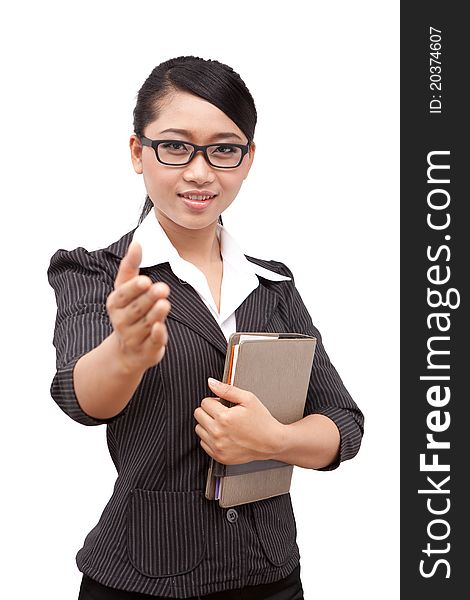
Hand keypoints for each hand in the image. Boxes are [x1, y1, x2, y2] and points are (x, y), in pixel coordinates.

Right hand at [106, 240, 170, 373]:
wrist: (127, 350)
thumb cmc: (129, 311)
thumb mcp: (125, 288)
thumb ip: (131, 266)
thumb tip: (137, 242)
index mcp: (115, 303)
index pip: (123, 295)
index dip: (134, 288)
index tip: (146, 280)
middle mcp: (122, 321)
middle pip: (136, 309)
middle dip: (148, 299)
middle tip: (162, 288)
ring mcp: (134, 337)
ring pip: (146, 325)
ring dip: (155, 314)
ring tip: (165, 303)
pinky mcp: (147, 350)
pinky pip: (152, 343)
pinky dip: (156, 336)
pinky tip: (161, 327)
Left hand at [193, 378, 283, 463]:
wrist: (271, 442)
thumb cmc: (262, 421)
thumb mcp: (248, 399)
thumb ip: (226, 389)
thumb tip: (211, 382)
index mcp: (224, 417)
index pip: (204, 402)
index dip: (215, 400)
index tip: (224, 404)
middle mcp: (218, 433)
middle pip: (198, 415)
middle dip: (209, 411)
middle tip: (223, 413)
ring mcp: (217, 446)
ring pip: (198, 429)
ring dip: (208, 424)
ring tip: (224, 424)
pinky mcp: (218, 456)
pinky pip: (203, 443)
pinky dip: (210, 437)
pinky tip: (223, 435)